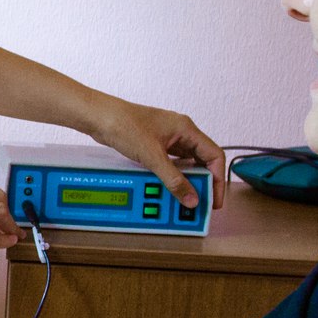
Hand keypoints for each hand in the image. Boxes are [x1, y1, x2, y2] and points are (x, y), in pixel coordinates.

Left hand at [86, 100, 226, 208]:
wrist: (100, 117)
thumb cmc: (125, 125)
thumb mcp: (153, 157)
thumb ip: (174, 180)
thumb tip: (191, 198)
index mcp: (186, 129)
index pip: (214, 155)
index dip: (218, 178)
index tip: (214, 197)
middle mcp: (180, 132)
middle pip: (202, 160)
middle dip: (203, 181)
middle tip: (200, 201)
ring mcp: (168, 138)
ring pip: (186, 162)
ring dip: (188, 180)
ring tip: (186, 197)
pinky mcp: (155, 144)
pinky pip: (172, 163)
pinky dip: (174, 176)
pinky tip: (170, 187)